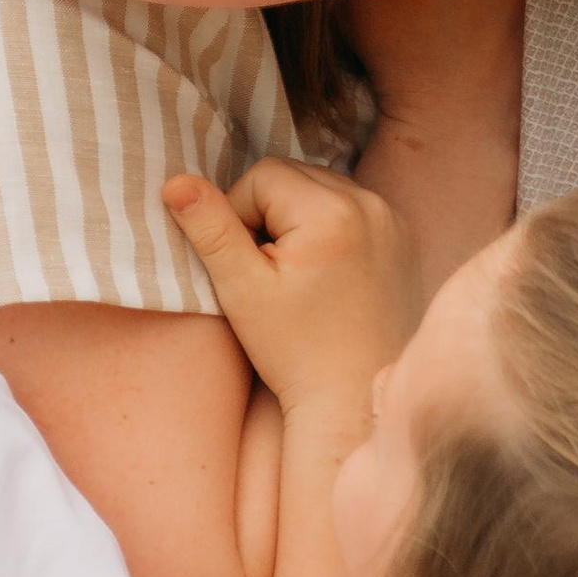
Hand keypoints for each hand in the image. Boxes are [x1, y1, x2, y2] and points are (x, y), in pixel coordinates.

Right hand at [164, 159, 413, 421]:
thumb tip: (174, 182)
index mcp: (332, 211)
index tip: (247, 267)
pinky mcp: (403, 236)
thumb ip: (209, 228)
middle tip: (269, 272)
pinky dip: (331, 227)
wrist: (353, 401)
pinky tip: (325, 275)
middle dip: (270, 214)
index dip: (239, 216)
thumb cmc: (293, 352)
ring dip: (299, 218)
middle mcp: (372, 204)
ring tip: (297, 276)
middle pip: (295, 176)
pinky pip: (353, 208)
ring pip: (322, 188)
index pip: (261, 176)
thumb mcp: (241, 289)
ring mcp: (393, 219)